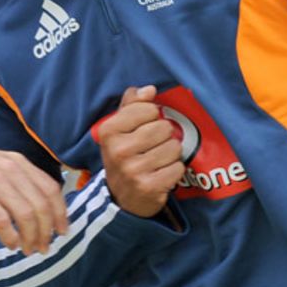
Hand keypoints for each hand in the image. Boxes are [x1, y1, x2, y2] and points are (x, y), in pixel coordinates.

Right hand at [0, 139, 69, 254]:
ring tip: (29, 250)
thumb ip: (16, 180)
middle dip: (47, 230)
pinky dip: (10, 237)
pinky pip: (2, 221)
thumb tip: (37, 207)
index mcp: (18, 162)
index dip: (60, 212)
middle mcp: (10, 168)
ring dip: (31, 237)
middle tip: (45, 248)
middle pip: (41, 204)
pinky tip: (11, 245)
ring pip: (26, 214)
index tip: (62, 231)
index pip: (51, 188)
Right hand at [95, 85, 184, 216]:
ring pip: (173, 147)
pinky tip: (162, 174)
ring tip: (158, 160)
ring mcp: (133, 170)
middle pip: (163, 128)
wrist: (121, 197)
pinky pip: (177, 168)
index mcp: (109, 131)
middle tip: (153, 146)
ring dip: (170, 154)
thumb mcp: (120, 128)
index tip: (144, 127)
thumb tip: (149, 90)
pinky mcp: (148, 187)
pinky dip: (174, 170)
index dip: (152, 116)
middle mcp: (118, 150)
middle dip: (164, 136)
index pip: (148, 108)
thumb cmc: (124, 155)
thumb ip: (132, 104)